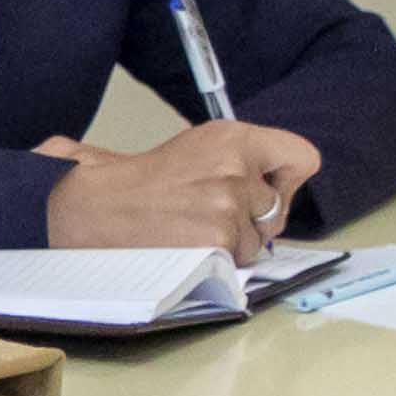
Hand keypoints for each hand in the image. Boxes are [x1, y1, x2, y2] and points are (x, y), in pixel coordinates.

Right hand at [34, 120, 321, 262]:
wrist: (93, 207)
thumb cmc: (138, 184)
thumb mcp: (197, 150)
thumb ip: (242, 160)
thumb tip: (282, 185)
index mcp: (232, 137)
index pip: (302, 157)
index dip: (288, 179)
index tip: (271, 188)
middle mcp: (237, 166)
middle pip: (279, 206)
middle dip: (254, 217)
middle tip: (212, 213)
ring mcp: (229, 205)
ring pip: (260, 238)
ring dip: (233, 240)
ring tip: (191, 228)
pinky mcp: (219, 239)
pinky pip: (239, 259)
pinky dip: (218, 258)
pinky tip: (187, 244)